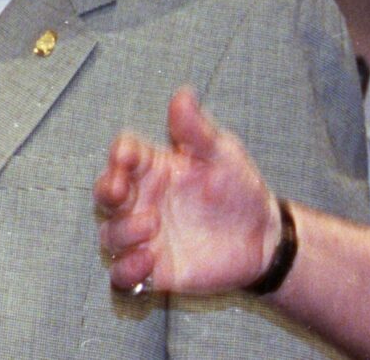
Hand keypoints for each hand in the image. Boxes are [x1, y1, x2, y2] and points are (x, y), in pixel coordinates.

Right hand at [94, 89, 286, 296]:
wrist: (265, 240)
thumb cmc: (240, 190)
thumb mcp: (222, 154)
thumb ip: (197, 129)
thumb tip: (183, 93)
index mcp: (153, 168)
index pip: (123, 155)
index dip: (118, 155)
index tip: (126, 157)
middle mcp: (142, 200)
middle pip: (104, 193)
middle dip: (105, 191)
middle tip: (120, 192)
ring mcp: (145, 236)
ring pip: (109, 234)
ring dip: (122, 230)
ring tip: (152, 228)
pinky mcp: (154, 269)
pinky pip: (123, 275)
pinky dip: (126, 270)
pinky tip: (148, 261)